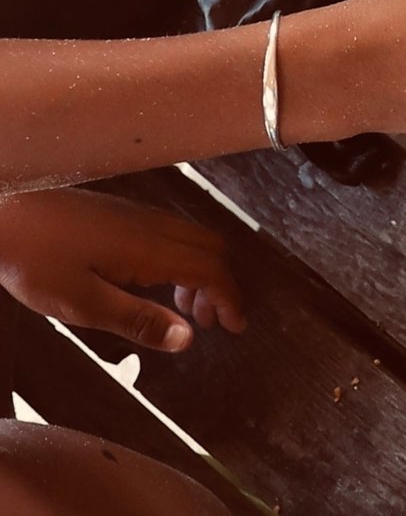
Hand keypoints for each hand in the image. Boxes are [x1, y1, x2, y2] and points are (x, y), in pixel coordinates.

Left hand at [0, 190, 243, 352]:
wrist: (3, 215)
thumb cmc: (37, 262)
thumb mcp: (83, 304)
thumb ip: (139, 320)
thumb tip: (189, 339)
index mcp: (152, 249)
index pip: (213, 270)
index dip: (230, 299)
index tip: (234, 328)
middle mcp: (155, 227)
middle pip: (213, 249)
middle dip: (222, 286)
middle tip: (212, 322)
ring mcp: (140, 216)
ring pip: (194, 239)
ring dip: (202, 274)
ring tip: (184, 309)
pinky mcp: (124, 215)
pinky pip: (173, 234)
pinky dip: (182, 260)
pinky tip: (154, 283)